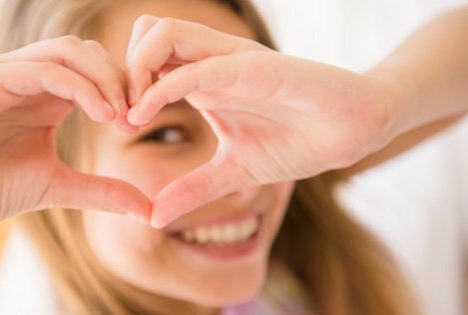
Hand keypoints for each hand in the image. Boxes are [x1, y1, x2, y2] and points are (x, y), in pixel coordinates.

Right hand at [0, 36, 149, 230]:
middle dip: (120, 80)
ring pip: (68, 51)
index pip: (96, 69)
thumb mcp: (58, 186)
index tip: (141, 124)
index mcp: (47, 95)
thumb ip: (102, 191)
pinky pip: (40, 69)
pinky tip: (98, 113)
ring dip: (102, 78)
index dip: (124, 89)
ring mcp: (6, 73)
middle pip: (88, 52)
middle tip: (135, 118)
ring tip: (119, 116)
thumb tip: (148, 209)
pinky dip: (76, 85)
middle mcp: (29, 78)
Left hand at [126, 16, 402, 226]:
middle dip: (120, 71)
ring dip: (136, 70)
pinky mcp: (255, 67)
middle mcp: (212, 61)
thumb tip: (153, 218)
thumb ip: (193, 189)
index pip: (146, 59)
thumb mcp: (232, 172)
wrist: (351, 132)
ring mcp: (232, 60)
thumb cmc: (296, 142)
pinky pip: (201, 66)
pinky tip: (145, 113)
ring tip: (132, 114)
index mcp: (204, 79)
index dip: (122, 86)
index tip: (116, 125)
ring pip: (165, 34)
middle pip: (146, 33)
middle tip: (116, 114)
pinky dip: (165, 86)